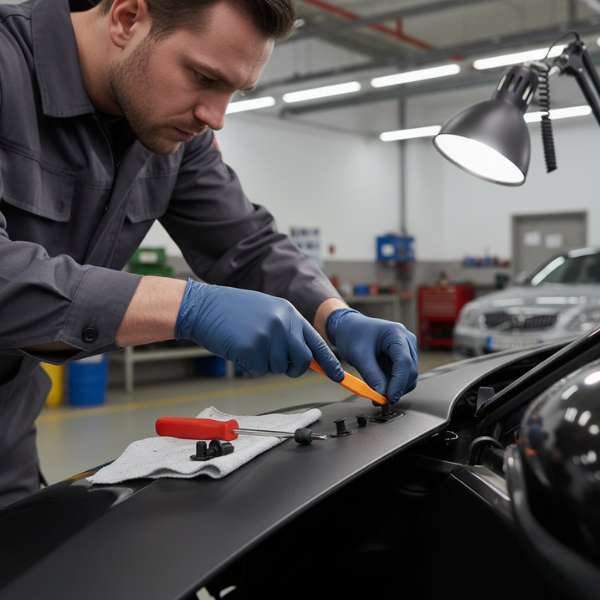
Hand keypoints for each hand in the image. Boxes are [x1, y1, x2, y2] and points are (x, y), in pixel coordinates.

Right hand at [175, 280, 343, 379]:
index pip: (316, 341)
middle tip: (277, 363)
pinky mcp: (252, 349)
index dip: (328, 361)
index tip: (339, 376)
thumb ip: (286, 329)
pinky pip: (259, 370)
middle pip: (302, 360)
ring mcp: (268, 335)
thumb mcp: (266, 311)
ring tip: (248, 345)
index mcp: (288, 312)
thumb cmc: (231, 310)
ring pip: (278, 367)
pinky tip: (238, 348)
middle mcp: (282, 323)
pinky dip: (249, 366)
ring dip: (264, 364)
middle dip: (292, 368)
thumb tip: (304, 355)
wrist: (202, 306)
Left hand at [326, 308, 417, 402]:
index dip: (398, 383)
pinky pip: (403, 375)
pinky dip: (393, 385)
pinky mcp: (403, 356)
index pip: (404, 362)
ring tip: (377, 396)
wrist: (349, 328)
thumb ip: (371, 375)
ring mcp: (407, 348)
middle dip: (397, 388)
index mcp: (396, 333)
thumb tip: (381, 395)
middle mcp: (406, 340)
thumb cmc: (352, 335)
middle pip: (410, 371)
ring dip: (396, 388)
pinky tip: (380, 389)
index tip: (389, 398)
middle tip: (381, 402)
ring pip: (408, 376)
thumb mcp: (358, 356)